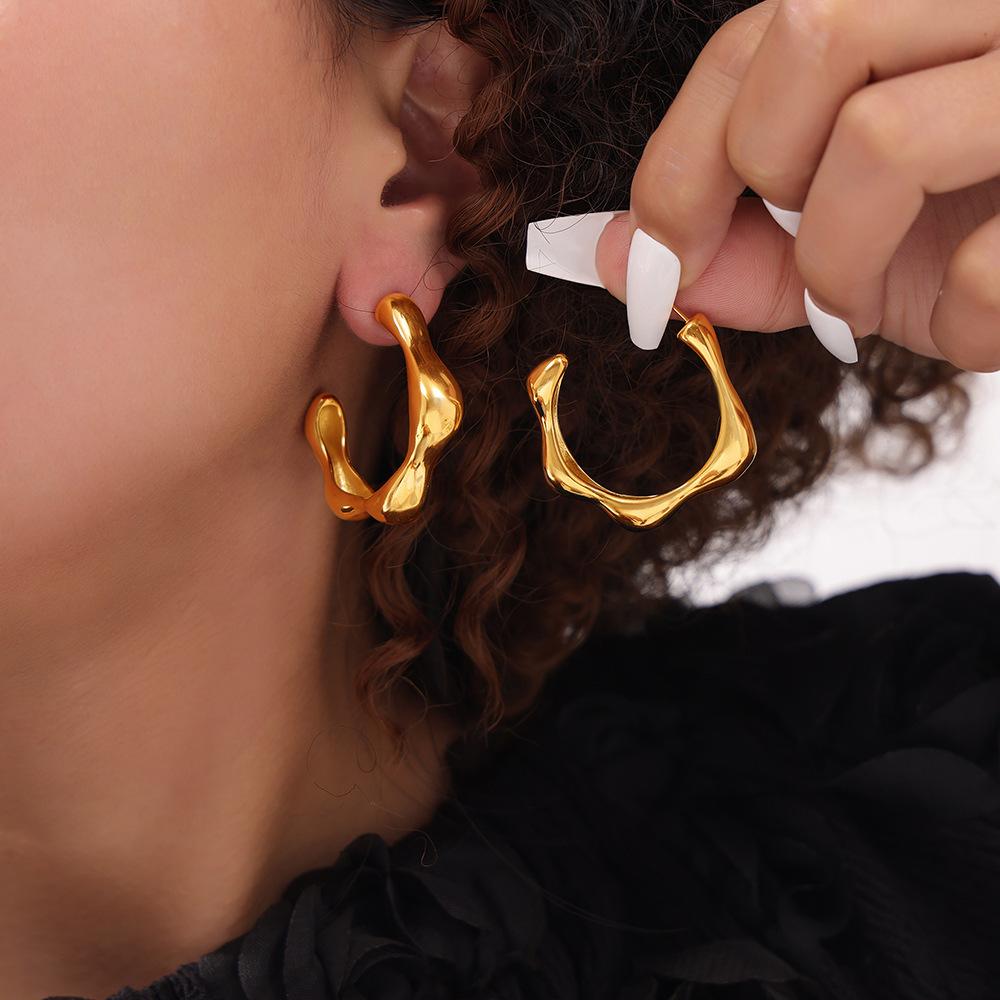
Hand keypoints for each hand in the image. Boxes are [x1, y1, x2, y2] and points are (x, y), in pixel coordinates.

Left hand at [525, 0, 999, 370]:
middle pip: (809, 32)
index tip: (646, 270)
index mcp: (927, 8)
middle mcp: (997, 4)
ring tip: (861, 309)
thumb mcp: (860, 242)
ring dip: (837, 266)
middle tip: (794, 263)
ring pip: (880, 137)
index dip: (674, 164)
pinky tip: (985, 315)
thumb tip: (610, 256)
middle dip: (759, 182)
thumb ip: (746, 248)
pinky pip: (986, 254)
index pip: (759, 33)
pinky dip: (963, 318)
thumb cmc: (992, 234)